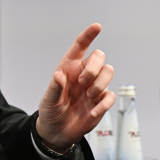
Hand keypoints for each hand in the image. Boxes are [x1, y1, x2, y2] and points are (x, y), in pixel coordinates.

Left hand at [36, 24, 115, 152]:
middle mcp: (84, 73)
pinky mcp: (101, 101)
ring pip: (109, 72)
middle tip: (83, 82)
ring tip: (88, 96)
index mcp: (70, 67)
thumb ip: (54, 88)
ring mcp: (94, 87)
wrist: (57, 132)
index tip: (97, 27)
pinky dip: (104, 104)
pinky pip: (110, 96)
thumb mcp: (48, 101)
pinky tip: (93, 112)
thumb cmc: (51, 111)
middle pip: (99, 56)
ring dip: (100, 84)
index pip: (80, 46)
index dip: (88, 35)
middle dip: (94, 68)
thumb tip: (59, 76)